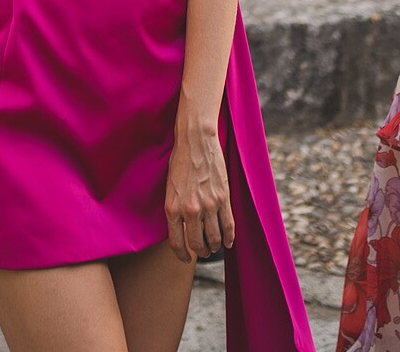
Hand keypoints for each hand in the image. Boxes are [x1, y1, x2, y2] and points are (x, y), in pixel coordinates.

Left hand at [164, 114, 235, 262]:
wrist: (195, 141)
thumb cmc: (180, 162)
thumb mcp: (170, 188)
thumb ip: (176, 209)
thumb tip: (183, 228)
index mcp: (172, 208)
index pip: (177, 243)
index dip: (182, 255)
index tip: (186, 259)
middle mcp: (190, 210)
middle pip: (197, 244)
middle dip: (200, 251)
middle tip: (203, 251)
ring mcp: (208, 205)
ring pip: (214, 238)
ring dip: (215, 247)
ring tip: (214, 247)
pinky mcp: (223, 199)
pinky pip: (228, 226)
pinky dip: (229, 238)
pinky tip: (228, 243)